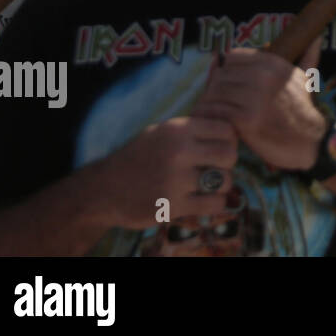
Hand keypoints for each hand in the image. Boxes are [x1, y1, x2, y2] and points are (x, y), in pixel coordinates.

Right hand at [100, 116, 238, 228]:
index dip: (228, 141)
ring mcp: (175, 180)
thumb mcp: (161, 132)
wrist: (103, 189)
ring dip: (221, 186)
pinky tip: (206, 200)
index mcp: (177, 129)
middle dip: (227, 163)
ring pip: (225, 181)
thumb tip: (232, 133)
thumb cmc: (139, 158)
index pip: (226, 130)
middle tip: (215, 168)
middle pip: (230, 154)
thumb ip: (192, 130)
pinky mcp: (172, 206)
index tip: (218, 149)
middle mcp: (178, 151)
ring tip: (208, 185)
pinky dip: (217, 204)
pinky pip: (215, 204)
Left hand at [192, 44, 327, 171]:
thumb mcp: (306, 79)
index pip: (232, 56)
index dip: (227, 69)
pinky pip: (217, 112)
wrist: (311, 141)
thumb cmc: (302, 111)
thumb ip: (307, 57)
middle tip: (219, 102)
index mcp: (273, 63)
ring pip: (215, 93)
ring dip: (213, 104)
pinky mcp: (245, 119)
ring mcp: (253, 97)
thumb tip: (315, 40)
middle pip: (220, 75)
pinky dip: (215, 119)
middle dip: (217, 89)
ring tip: (218, 114)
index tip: (229, 84)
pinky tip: (221, 124)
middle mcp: (263, 76)